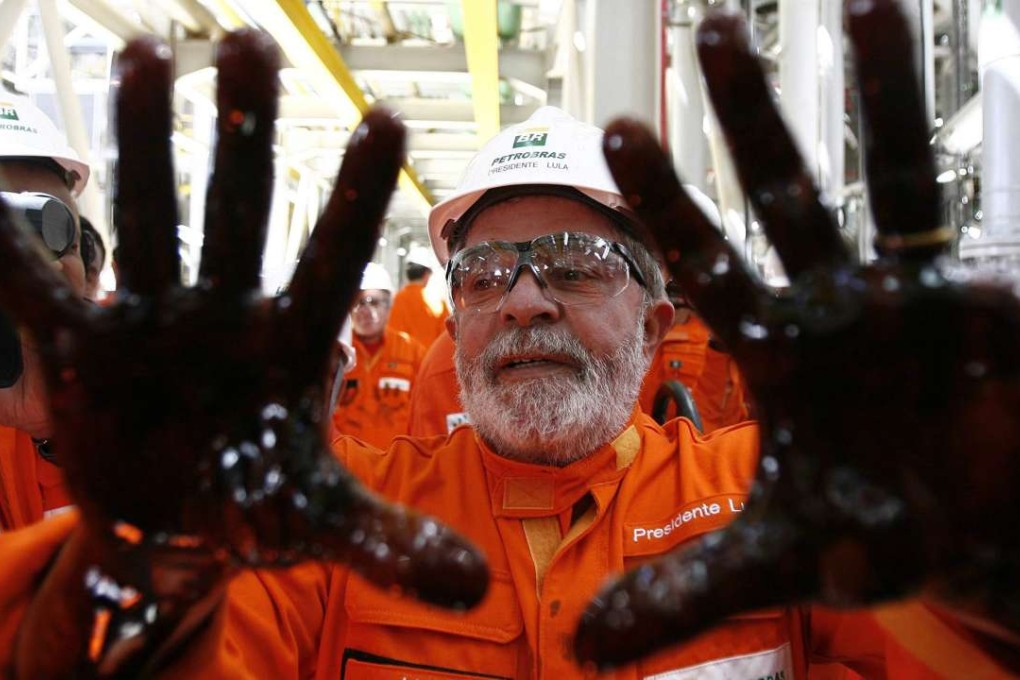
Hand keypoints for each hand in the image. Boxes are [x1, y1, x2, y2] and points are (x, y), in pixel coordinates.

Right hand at [0, 30, 486, 672]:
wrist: (179, 525)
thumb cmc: (261, 505)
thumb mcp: (326, 525)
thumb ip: (393, 544)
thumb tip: (473, 587)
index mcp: (295, 345)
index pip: (333, 258)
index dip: (355, 196)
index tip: (388, 117)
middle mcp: (228, 314)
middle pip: (238, 208)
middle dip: (242, 132)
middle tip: (252, 41)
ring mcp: (155, 320)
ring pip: (152, 218)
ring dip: (144, 140)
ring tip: (144, 53)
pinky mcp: (87, 347)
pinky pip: (41, 288)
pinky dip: (10, 247)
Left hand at [574, 0, 1019, 667]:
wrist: (979, 532)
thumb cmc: (876, 536)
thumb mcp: (777, 566)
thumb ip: (680, 595)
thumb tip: (575, 652)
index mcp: (781, 347)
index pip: (709, 261)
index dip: (667, 201)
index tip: (613, 132)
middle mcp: (839, 299)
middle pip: (786, 191)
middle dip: (753, 116)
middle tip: (712, 27)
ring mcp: (915, 288)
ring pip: (887, 171)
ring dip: (874, 88)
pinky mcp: (984, 294)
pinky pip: (967, 213)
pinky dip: (965, 151)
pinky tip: (938, 42)